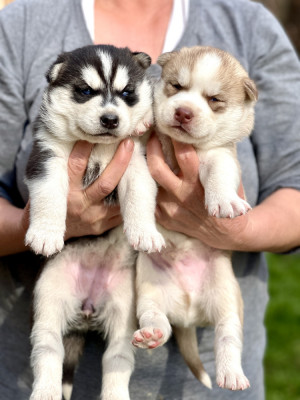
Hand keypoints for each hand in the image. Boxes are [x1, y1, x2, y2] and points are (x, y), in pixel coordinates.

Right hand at [64, 139, 133, 239]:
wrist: (52, 232)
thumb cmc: (57, 199)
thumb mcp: (54, 182)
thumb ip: (67, 164)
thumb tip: (83, 135)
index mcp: (66, 191)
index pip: (76, 166)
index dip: (86, 148)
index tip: (98, 132)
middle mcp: (80, 204)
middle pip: (105, 183)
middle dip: (119, 162)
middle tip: (129, 143)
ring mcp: (93, 217)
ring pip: (117, 197)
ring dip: (130, 179)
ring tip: (140, 160)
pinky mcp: (103, 226)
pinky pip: (120, 210)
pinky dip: (129, 196)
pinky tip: (138, 182)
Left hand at [146, 133, 250, 250]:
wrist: (225, 230)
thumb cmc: (228, 195)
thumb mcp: (228, 173)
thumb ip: (214, 154)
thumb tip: (202, 129)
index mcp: (200, 183)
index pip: (184, 155)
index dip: (176, 138)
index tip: (171, 125)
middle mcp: (183, 195)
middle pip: (158, 168)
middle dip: (152, 147)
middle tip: (152, 134)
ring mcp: (171, 208)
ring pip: (148, 183)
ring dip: (146, 164)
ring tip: (145, 150)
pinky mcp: (163, 217)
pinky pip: (148, 198)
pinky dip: (146, 185)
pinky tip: (145, 173)